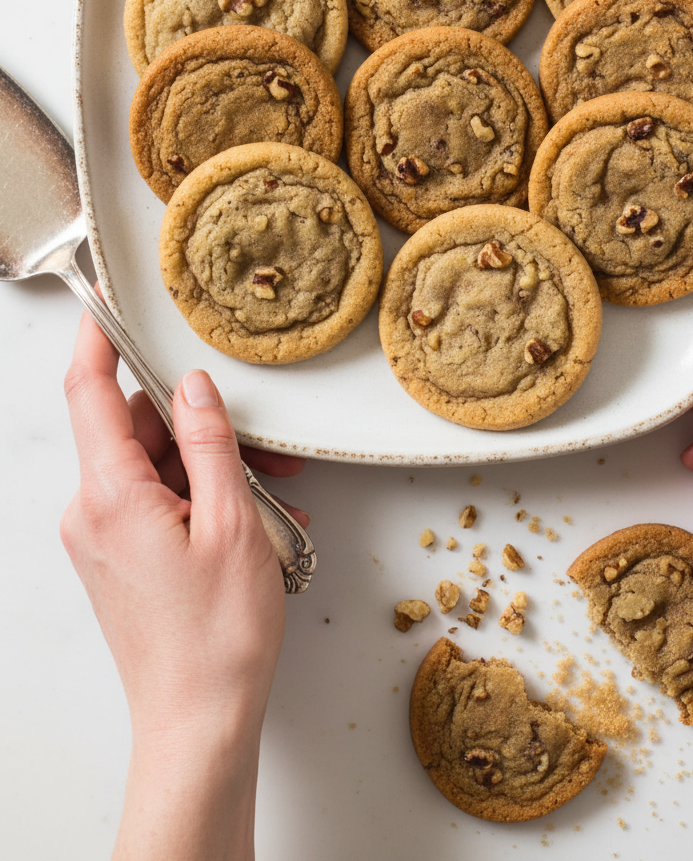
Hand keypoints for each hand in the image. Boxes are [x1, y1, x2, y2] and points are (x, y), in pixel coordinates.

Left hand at [61, 307, 308, 859]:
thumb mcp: (232, 522)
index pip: (89, 391)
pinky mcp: (117, 559)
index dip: (97, 339)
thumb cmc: (217, 635)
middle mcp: (91, 512)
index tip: (105, 303)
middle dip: (197, 422)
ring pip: (151, 467)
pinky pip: (153, 501)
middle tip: (262, 441)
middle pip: (134, 429)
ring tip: (271, 494)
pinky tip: (249, 518)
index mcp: (111, 494)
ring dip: (207, 465)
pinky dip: (198, 496)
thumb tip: (194, 386)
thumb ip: (210, 441)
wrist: (198, 721)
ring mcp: (101, 538)